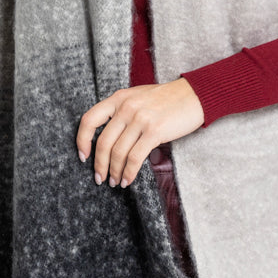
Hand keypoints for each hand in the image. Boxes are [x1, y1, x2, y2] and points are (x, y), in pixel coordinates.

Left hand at [76, 78, 204, 188]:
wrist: (195, 94)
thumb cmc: (168, 99)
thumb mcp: (138, 97)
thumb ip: (122, 111)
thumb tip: (109, 140)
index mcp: (118, 98)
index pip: (89, 120)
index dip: (82, 141)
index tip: (83, 156)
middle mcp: (126, 107)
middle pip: (103, 142)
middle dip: (99, 165)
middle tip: (100, 178)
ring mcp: (140, 119)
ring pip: (118, 153)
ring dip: (115, 172)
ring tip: (115, 182)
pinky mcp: (154, 131)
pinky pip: (135, 157)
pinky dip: (129, 173)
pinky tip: (128, 180)